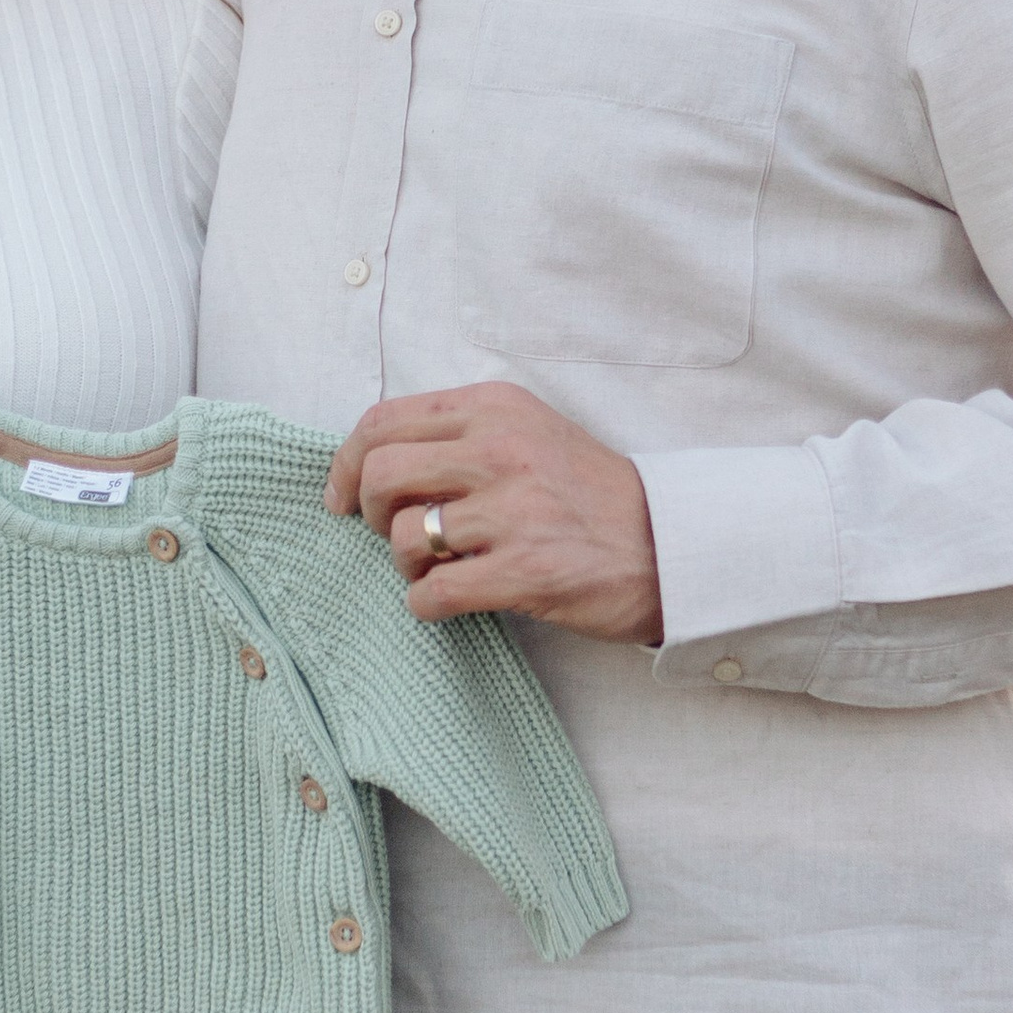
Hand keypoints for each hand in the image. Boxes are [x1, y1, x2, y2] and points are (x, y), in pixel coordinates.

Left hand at [324, 382, 662, 642]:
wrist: (670, 544)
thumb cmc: (589, 494)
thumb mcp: (529, 433)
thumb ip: (459, 436)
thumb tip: (371, 464)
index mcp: (495, 408)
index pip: (382, 421)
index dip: (346, 463)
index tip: (342, 497)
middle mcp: (501, 450)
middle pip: (380, 475)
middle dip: (367, 514)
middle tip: (389, 535)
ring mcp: (513, 511)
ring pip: (402, 537)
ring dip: (405, 564)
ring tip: (437, 568)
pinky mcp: (524, 571)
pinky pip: (432, 593)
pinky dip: (426, 604)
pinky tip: (449, 600)